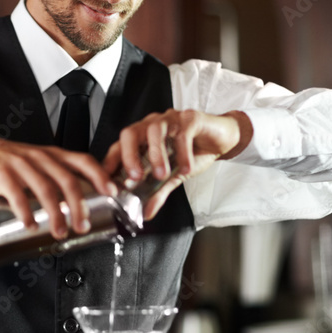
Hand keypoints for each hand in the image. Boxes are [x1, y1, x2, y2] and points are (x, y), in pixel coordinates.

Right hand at [0, 137, 117, 238]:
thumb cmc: (14, 162)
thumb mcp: (41, 162)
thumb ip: (60, 175)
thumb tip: (82, 201)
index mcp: (53, 155)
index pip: (83, 161)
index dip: (100, 176)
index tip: (112, 192)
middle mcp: (40, 157)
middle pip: (67, 180)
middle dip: (78, 206)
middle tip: (82, 226)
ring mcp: (21, 165)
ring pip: (45, 190)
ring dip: (55, 214)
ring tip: (59, 232)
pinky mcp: (3, 175)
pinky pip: (17, 196)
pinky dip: (26, 213)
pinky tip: (31, 225)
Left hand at [103, 109, 252, 219]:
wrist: (222, 139)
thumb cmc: (194, 152)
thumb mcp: (173, 176)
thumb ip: (158, 192)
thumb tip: (146, 213)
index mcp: (143, 137)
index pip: (119, 146)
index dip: (111, 163)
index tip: (108, 183)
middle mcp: (152, 125)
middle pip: (130, 133)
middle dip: (129, 156)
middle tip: (136, 177)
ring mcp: (171, 119)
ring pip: (154, 130)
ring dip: (156, 154)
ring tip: (162, 174)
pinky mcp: (191, 119)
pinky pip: (183, 133)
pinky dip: (183, 152)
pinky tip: (186, 168)